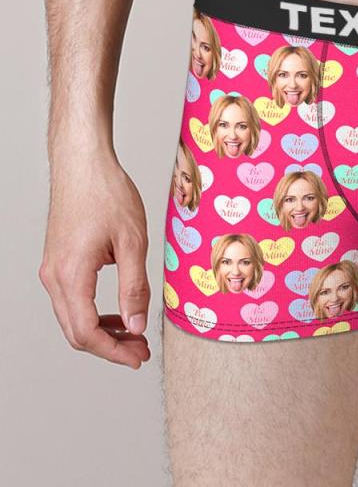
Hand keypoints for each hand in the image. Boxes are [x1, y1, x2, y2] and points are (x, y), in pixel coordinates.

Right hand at [39, 154, 151, 368]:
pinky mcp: (58, 261)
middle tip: (140, 352)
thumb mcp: (132, 241)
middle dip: (109, 347)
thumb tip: (135, 326)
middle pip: (76, 332)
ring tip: (133, 335)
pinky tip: (118, 310)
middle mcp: (55, 277)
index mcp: (71, 275)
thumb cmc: (107, 194)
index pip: (87, 333)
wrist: (83, 164)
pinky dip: (94, 312)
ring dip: (102, 331)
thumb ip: (134, 286)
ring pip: (72, 317)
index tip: (138, 357)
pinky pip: (72, 299)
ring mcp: (53, 269)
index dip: (114, 352)